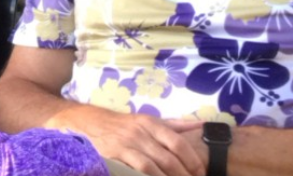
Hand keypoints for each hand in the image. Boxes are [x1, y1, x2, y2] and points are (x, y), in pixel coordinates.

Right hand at [72, 113, 204, 175]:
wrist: (90, 123)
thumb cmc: (124, 125)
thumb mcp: (148, 121)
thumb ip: (175, 126)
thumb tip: (202, 126)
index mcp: (152, 124)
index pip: (179, 143)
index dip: (193, 161)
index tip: (201, 173)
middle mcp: (140, 133)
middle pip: (169, 158)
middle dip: (184, 175)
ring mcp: (127, 144)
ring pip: (154, 167)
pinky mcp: (115, 156)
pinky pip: (138, 171)